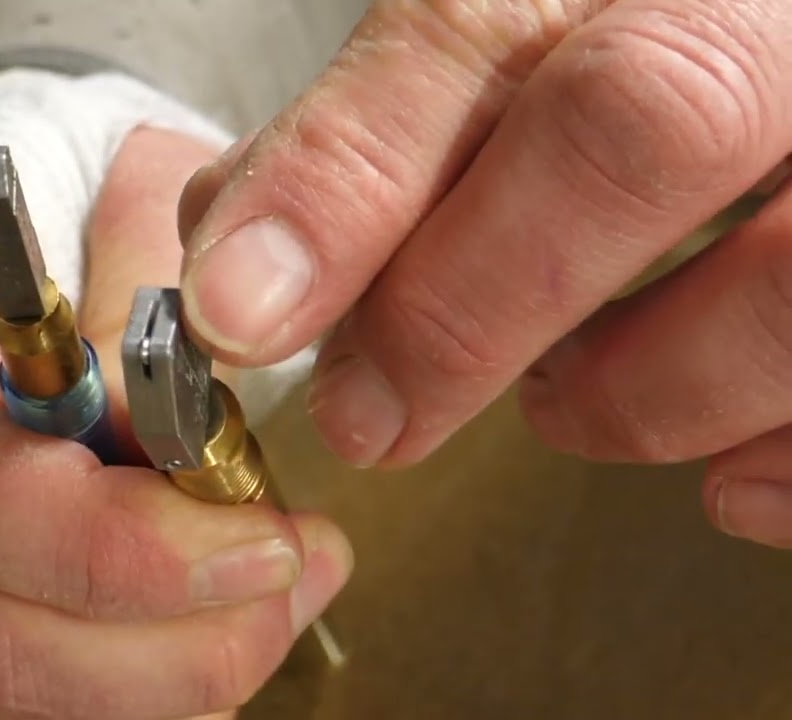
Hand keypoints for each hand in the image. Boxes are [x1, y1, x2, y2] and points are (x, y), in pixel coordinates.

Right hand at [0, 127, 351, 718]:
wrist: (24, 254)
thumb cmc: (77, 210)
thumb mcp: (133, 200)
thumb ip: (152, 307)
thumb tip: (174, 426)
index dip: (106, 545)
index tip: (250, 537)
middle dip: (170, 642)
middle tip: (289, 568)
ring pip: (15, 696)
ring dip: (181, 673)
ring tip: (283, 588)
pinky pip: (56, 704)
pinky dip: (166, 689)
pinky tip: (232, 625)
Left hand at [177, 0, 791, 547]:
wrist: (785, 49)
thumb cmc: (652, 55)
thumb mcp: (517, 48)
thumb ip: (383, 134)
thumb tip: (240, 247)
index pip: (474, 30)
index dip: (346, 181)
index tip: (238, 310)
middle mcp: (780, 15)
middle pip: (647, 123)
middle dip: (469, 306)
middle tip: (373, 415)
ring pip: (789, 278)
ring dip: (637, 389)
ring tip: (566, 406)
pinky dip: (780, 466)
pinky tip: (716, 475)